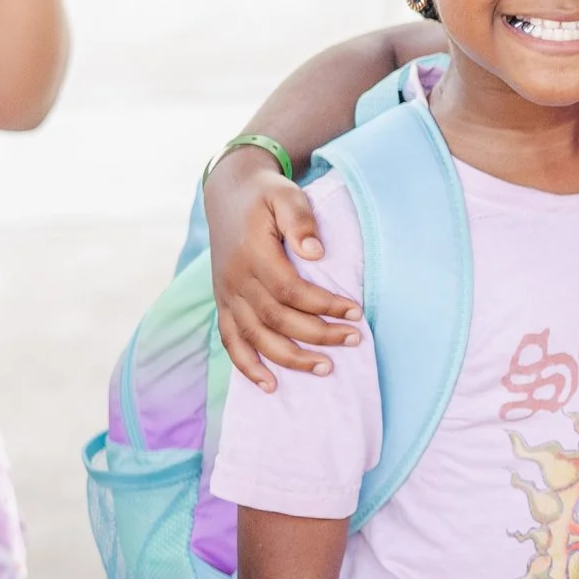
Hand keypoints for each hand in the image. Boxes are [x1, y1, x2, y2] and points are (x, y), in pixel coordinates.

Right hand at [205, 147, 357, 388]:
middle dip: (318, 334)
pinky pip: (230, 341)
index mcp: (252, 254)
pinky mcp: (222, 303)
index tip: (356, 312)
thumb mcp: (286, 195)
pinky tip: (270, 385)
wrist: (228, 193)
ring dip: (289, 358)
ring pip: (255, 336)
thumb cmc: (266, 195)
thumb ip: (300, 220)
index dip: (323, 305)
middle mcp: (235, 280)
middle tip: (354, 340)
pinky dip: (247, 365)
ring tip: (326, 369)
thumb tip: (315, 253)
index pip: (290, 290)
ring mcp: (226, 294)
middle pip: (277, 318)